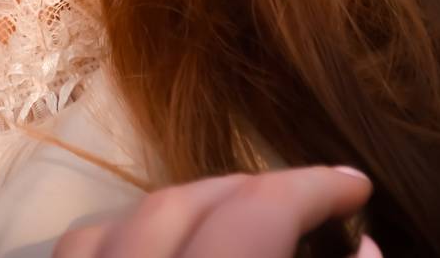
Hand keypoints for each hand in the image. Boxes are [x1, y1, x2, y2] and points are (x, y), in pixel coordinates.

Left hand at [52, 166, 381, 257]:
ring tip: (233, 218)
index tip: (353, 188)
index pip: (254, 217)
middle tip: (306, 204)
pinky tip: (153, 249)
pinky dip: (119, 237)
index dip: (311, 190)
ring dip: (180, 207)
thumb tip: (363, 249)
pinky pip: (76, 252)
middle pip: (180, 205)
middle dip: (248, 193)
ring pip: (113, 221)